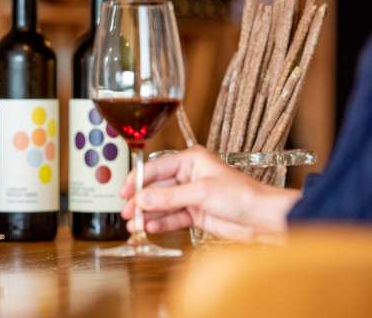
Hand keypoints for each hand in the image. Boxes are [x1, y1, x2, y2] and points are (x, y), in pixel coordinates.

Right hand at [120, 146, 300, 240]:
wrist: (262, 219)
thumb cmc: (241, 195)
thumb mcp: (201, 192)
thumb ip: (169, 197)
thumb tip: (142, 199)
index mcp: (190, 160)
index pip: (156, 167)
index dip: (138, 179)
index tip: (124, 190)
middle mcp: (188, 176)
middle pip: (157, 188)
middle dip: (141, 200)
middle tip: (127, 211)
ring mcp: (190, 196)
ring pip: (162, 205)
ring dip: (148, 214)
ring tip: (134, 224)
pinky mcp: (194, 214)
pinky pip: (172, 217)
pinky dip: (160, 223)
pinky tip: (149, 227)